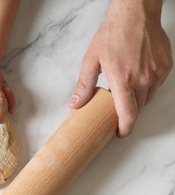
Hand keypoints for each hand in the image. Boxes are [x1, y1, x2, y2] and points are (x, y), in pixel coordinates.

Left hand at [69, 1, 171, 136]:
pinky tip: (136, 78)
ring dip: (136, 101)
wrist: (135, 15)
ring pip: (147, 99)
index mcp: (123, 80)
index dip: (124, 129)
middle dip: (127, 114)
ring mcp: (157, 74)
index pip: (128, 115)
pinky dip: (146, 88)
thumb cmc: (112, 35)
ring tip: (124, 91)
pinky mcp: (165, 68)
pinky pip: (156, 86)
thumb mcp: (91, 61)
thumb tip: (75, 104)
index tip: (119, 133)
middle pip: (138, 109)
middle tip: (116, 111)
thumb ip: (84, 85)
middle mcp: (144, 80)